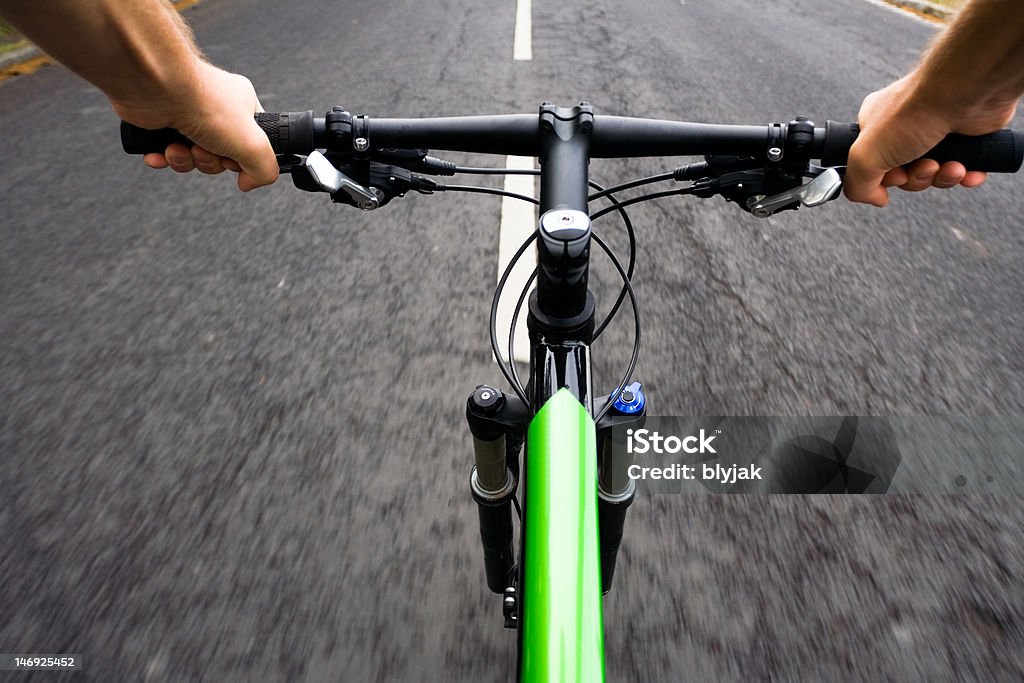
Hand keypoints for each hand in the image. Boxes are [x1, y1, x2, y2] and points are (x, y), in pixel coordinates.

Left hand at [113, 62, 278, 191]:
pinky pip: (167, 152)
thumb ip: (265, 170)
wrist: (156, 86)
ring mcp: (187, 115)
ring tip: (179, 148)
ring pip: (193, 157)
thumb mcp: (253, 145)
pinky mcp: (162, 122)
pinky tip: (161, 152)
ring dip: (186, 161)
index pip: (253, 144)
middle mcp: (215, 110)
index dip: (245, 159)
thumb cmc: (203, 103)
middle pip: (222, 156)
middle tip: (205, 150)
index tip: (236, 162)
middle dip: (210, 162)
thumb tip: (248, 183)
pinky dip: (164, 157)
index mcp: (242, 107)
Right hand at [844, 75, 1016, 205]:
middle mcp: (904, 127)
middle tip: (924, 167)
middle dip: (917, 178)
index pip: (871, 165)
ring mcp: (936, 130)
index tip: (894, 176)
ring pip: (934, 173)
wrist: (964, 91)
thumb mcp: (865, 157)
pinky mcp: (964, 136)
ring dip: (941, 177)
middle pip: (905, 174)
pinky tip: (966, 169)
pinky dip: (965, 174)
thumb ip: (857, 185)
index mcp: (875, 127)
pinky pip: (963, 167)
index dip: (883, 179)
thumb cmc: (915, 111)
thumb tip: (876, 198)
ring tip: (949, 165)